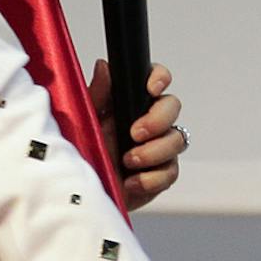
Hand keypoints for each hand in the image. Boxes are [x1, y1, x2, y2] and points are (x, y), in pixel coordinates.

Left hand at [88, 59, 184, 209]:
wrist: (83, 193)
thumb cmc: (83, 154)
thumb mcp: (84, 122)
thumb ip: (96, 95)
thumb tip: (104, 67)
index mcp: (131, 103)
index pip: (156, 79)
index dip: (159, 78)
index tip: (151, 88)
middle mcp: (149, 121)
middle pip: (173, 106)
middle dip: (158, 119)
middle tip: (135, 133)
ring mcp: (158, 147)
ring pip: (177, 139)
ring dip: (153, 151)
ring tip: (127, 161)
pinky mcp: (161, 174)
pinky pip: (171, 172)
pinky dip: (151, 178)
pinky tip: (131, 181)